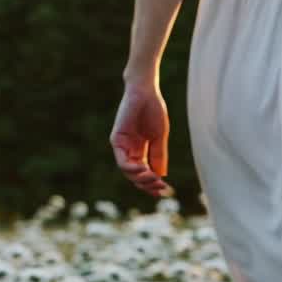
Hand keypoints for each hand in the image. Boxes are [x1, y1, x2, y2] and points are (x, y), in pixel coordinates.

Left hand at [111, 83, 172, 197]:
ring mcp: (122, 145)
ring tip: (153, 180)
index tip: (164, 190)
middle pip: (135, 175)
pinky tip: (144, 170)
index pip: (144, 172)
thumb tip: (161, 175)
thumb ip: (158, 155)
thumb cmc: (154, 110)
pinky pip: (122, 161)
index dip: (152, 183)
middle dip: (148, 184)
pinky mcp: (116, 140)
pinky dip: (132, 169)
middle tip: (160, 187)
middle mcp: (130, 150)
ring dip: (141, 179)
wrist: (146, 92)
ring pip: (128, 172)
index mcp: (140, 149)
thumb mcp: (159, 137)